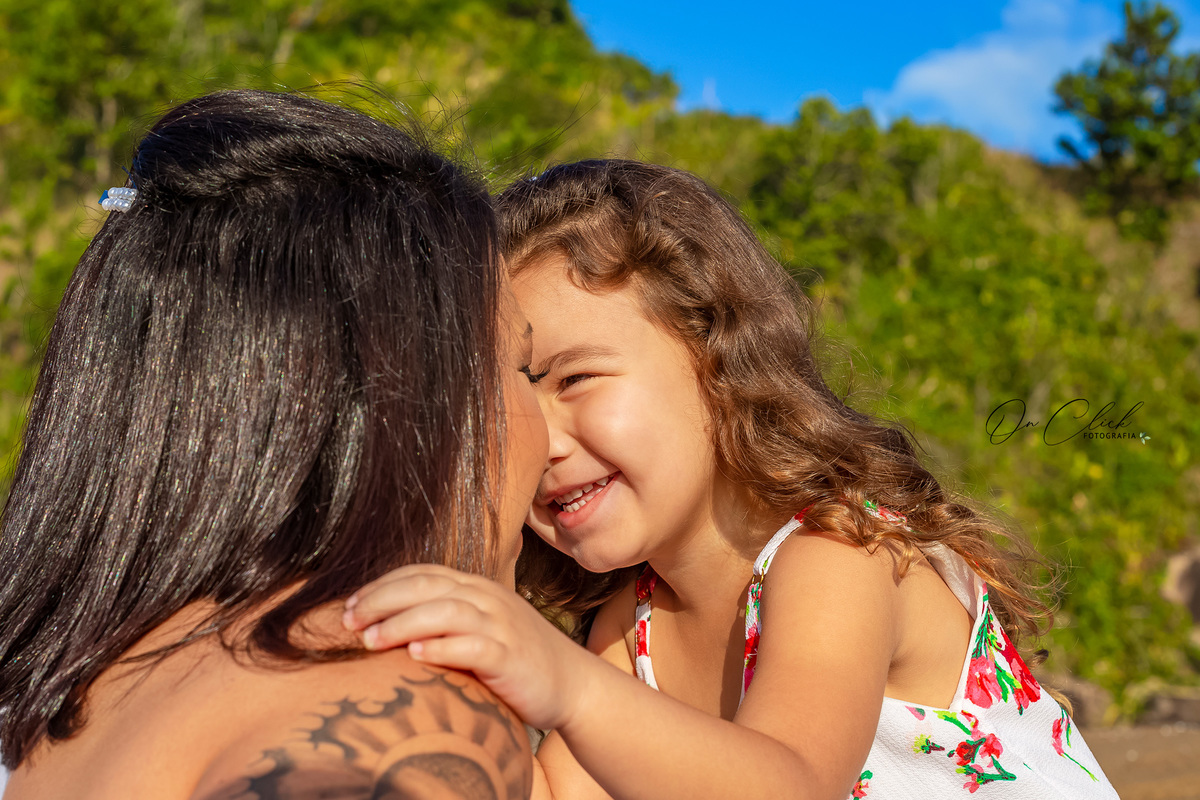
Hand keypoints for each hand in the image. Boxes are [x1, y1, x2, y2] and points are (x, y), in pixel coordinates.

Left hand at [342, 564, 591, 730]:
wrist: (572, 684)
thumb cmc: (516, 660)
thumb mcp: (480, 628)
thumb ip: (444, 620)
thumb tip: (385, 626)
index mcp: (475, 588)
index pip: (421, 573)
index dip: (381, 586)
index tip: (348, 606)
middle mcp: (487, 599)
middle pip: (426, 586)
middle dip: (381, 600)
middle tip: (347, 621)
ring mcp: (501, 625)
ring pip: (446, 611)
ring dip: (403, 622)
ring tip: (370, 639)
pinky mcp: (510, 656)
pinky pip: (474, 646)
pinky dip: (443, 647)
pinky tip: (417, 654)